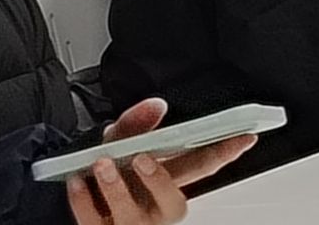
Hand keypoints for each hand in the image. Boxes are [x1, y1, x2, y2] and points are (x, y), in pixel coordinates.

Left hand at [65, 99, 255, 224]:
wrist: (75, 195)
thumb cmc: (106, 170)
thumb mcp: (119, 139)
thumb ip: (136, 121)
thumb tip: (156, 105)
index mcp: (166, 182)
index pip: (202, 168)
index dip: (225, 153)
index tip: (243, 137)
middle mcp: (154, 208)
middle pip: (174, 203)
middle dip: (161, 181)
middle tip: (144, 159)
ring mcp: (129, 224)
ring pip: (133, 217)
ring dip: (117, 189)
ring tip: (103, 164)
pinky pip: (93, 221)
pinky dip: (83, 200)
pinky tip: (78, 180)